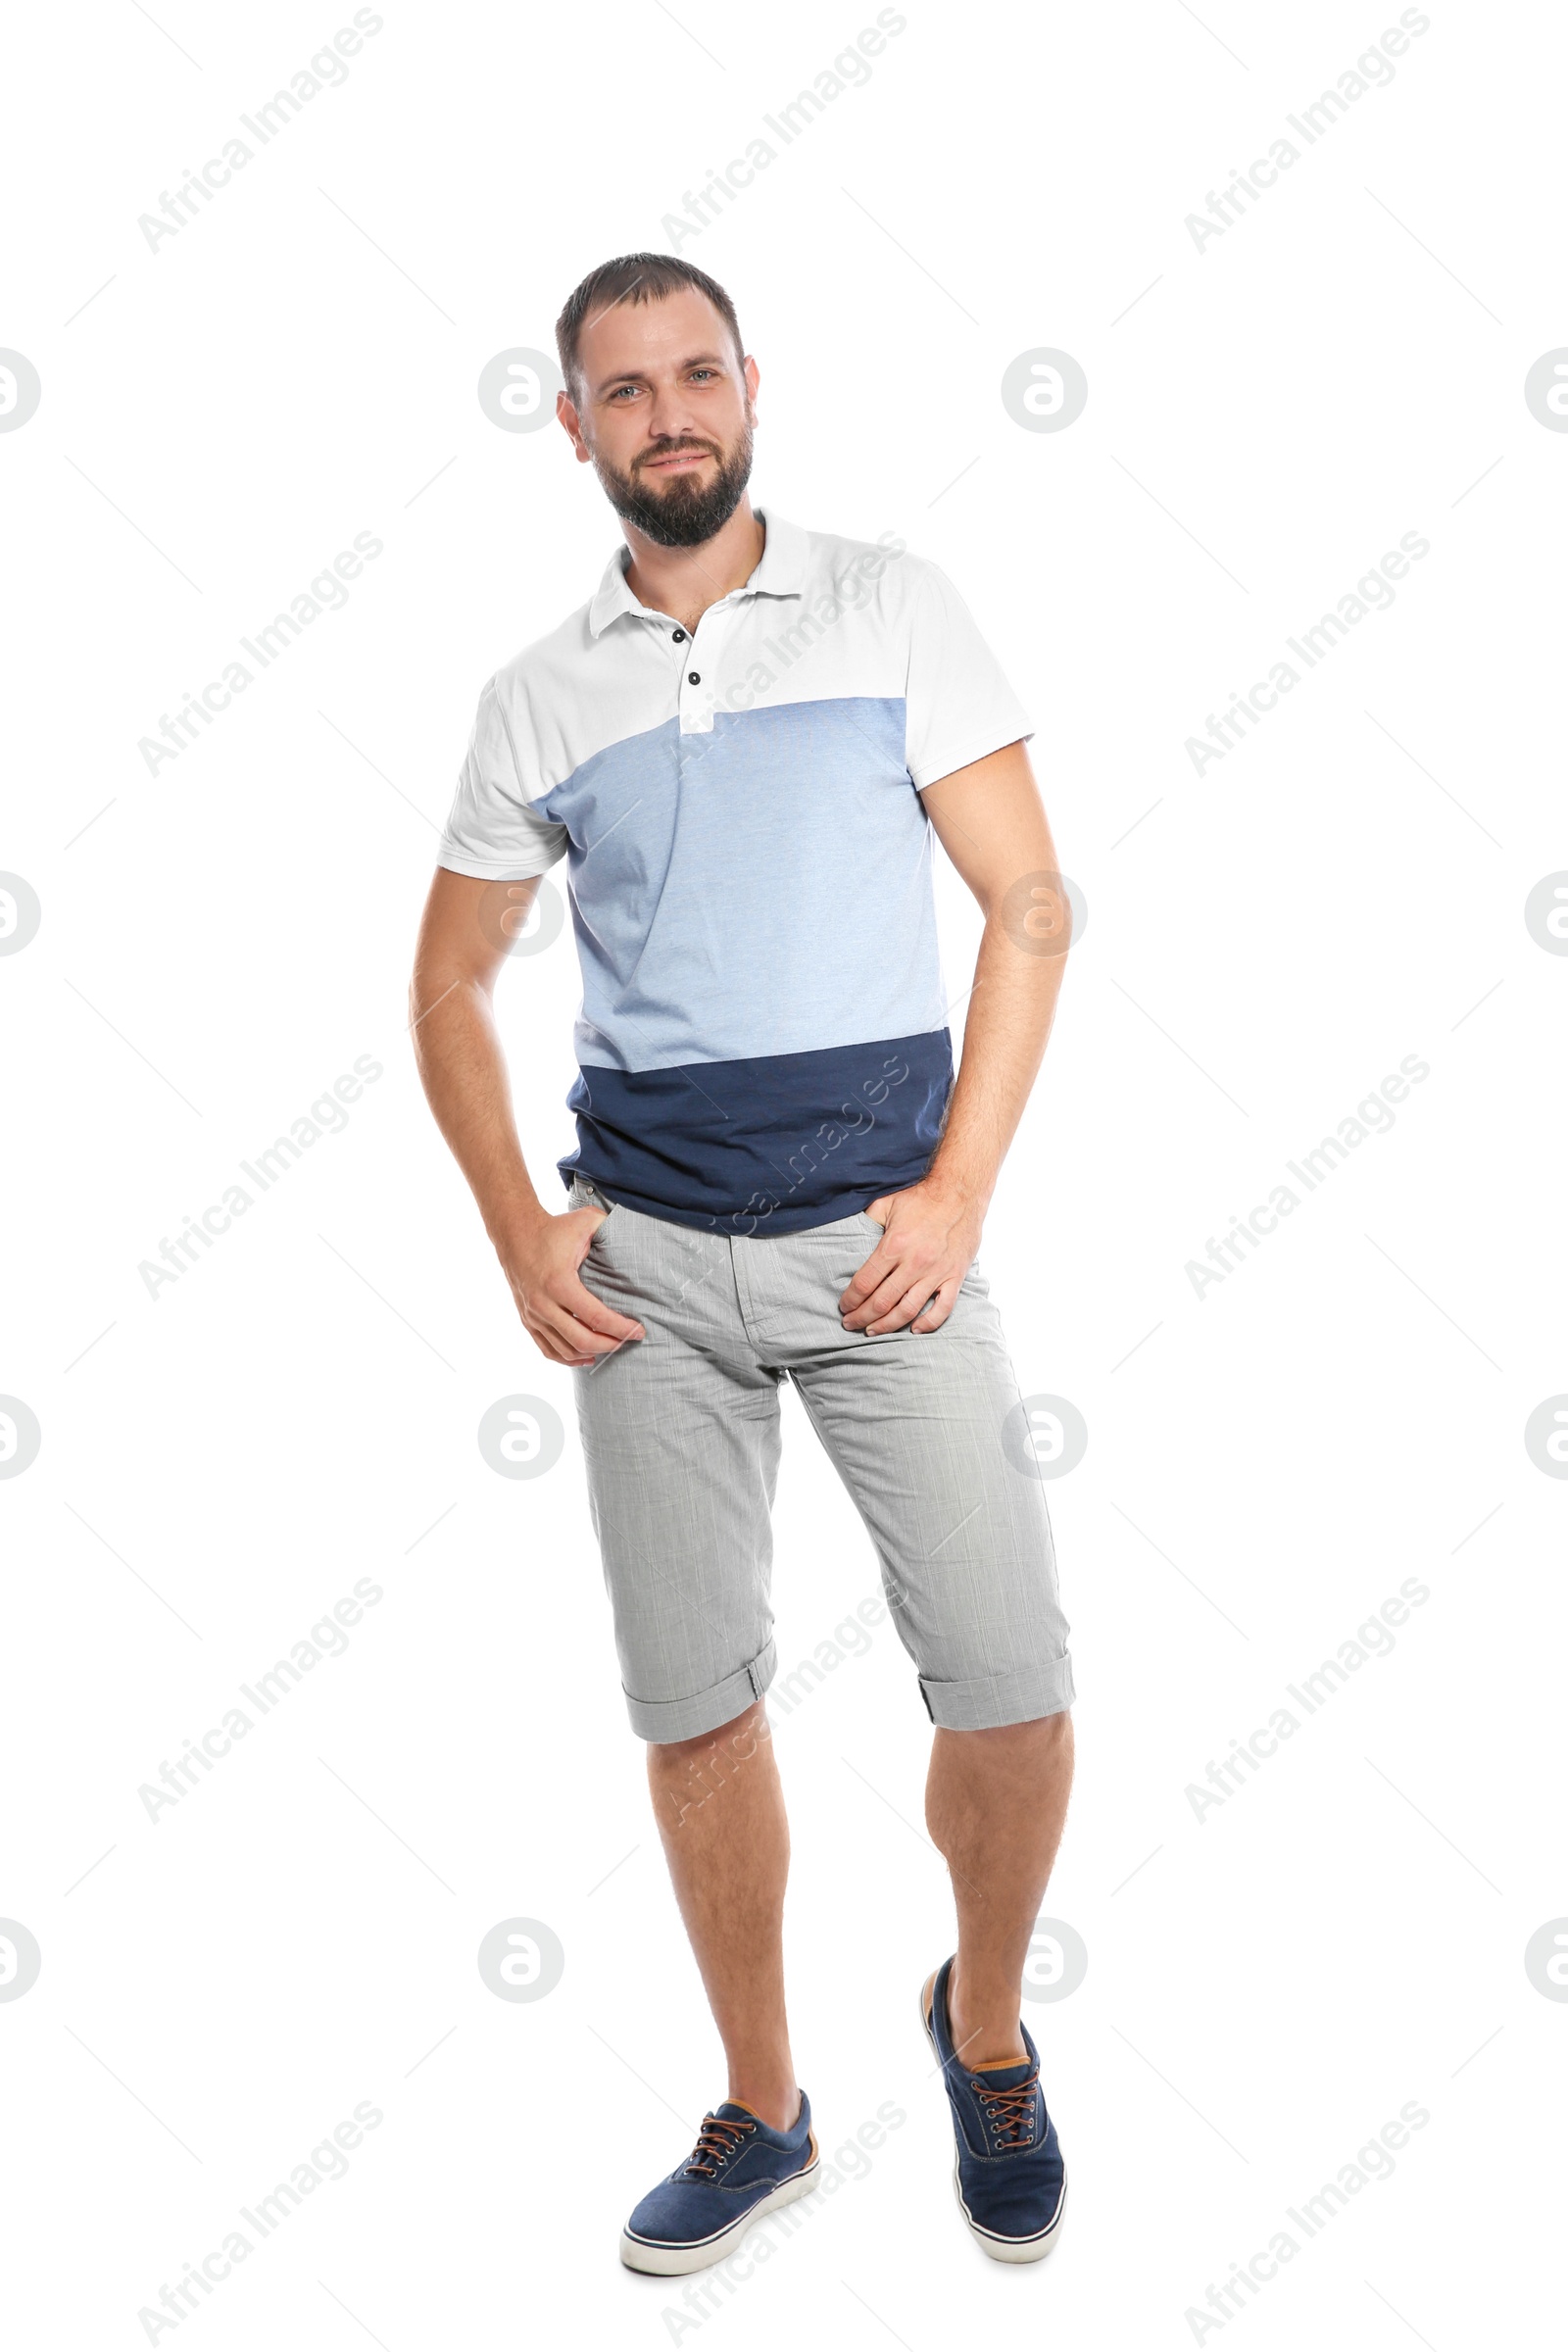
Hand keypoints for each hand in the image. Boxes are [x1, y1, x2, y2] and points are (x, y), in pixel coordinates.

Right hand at [498, 1206, 645, 1366]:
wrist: (514, 1233)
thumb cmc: (553, 1228)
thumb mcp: (585, 1221)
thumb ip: (610, 1226)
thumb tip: (635, 1235)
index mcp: (559, 1283)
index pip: (596, 1317)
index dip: (621, 1328)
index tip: (639, 1330)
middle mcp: (543, 1303)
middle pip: (582, 1340)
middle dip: (610, 1344)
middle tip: (628, 1340)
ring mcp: (533, 1315)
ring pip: (565, 1349)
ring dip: (591, 1353)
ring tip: (612, 1347)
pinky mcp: (527, 1319)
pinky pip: (547, 1350)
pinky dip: (568, 1359)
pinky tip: (586, 1357)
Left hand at [837, 1179, 983, 1335]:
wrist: (961, 1193)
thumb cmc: (921, 1198)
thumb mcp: (886, 1204)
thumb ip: (867, 1222)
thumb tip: (848, 1236)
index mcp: (894, 1245)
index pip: (865, 1283)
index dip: (850, 1299)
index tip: (844, 1306)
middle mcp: (915, 1263)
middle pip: (882, 1302)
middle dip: (862, 1317)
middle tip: (851, 1323)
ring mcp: (936, 1272)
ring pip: (908, 1311)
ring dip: (887, 1325)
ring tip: (873, 1330)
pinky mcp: (955, 1277)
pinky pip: (943, 1309)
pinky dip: (929, 1323)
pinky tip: (915, 1329)